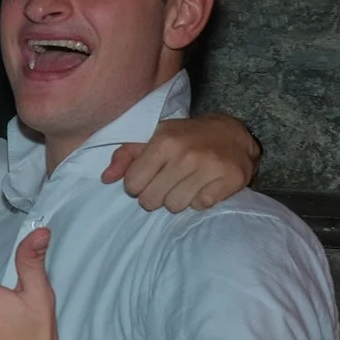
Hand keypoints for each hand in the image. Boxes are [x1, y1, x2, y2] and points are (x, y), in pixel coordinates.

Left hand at [103, 113, 257, 212]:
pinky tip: (203, 186)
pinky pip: (200, 206)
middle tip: (166, 183)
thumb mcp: (154, 137)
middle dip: (155, 196)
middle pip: (151, 200)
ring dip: (177, 200)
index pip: (133, 184)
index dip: (137, 185)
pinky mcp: (230, 180)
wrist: (234, 133)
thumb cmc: (187, 137)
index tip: (148, 177)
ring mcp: (209, 168)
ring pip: (175, 206)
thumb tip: (106, 178)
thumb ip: (126, 156)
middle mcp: (186, 155)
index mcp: (163, 142)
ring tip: (184, 184)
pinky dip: (199, 200)